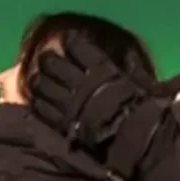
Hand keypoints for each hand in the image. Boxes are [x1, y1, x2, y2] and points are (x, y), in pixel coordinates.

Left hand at [28, 31, 164, 172]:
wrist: (135, 140)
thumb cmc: (142, 110)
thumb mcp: (141, 83)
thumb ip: (132, 69)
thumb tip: (131, 56)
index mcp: (101, 69)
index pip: (77, 46)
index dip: (70, 41)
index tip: (68, 40)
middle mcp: (79, 82)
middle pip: (51, 62)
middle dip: (48, 60)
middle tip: (48, 61)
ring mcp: (67, 103)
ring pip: (40, 84)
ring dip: (38, 81)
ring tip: (39, 81)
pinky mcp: (61, 122)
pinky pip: (41, 108)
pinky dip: (38, 103)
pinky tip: (39, 102)